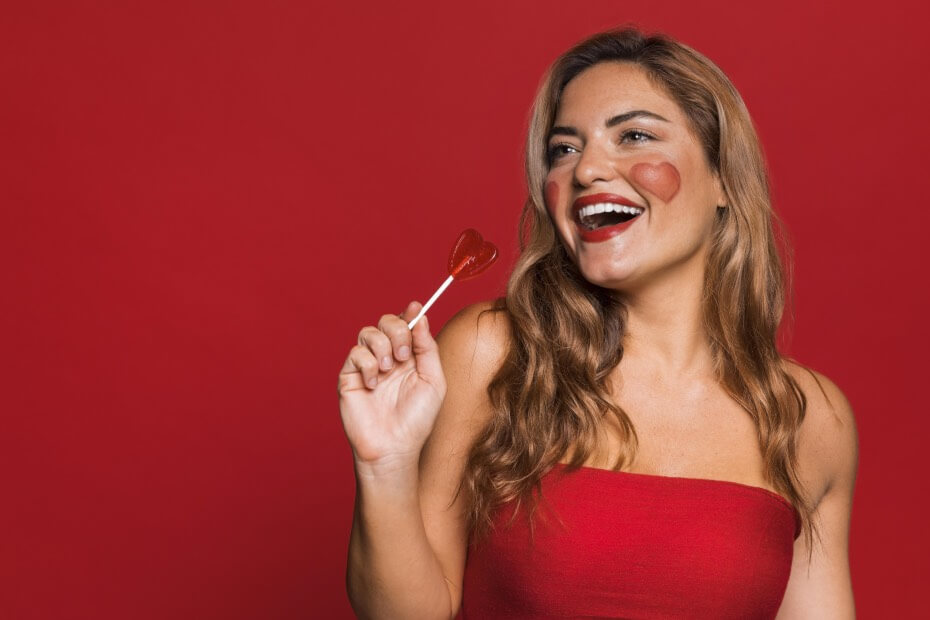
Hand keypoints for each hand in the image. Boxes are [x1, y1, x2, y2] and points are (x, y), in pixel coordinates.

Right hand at [337, 301, 446, 472]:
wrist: (394, 447)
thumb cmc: (417, 419)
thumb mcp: (433, 381)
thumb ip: (427, 347)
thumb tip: (419, 316)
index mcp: (410, 357)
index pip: (406, 325)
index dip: (409, 313)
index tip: (415, 307)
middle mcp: (388, 358)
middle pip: (386, 322)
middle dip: (396, 331)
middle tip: (402, 355)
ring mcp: (368, 366)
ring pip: (368, 333)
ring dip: (382, 347)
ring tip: (388, 369)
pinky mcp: (350, 377)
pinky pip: (355, 353)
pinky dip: (367, 364)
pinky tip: (374, 384)